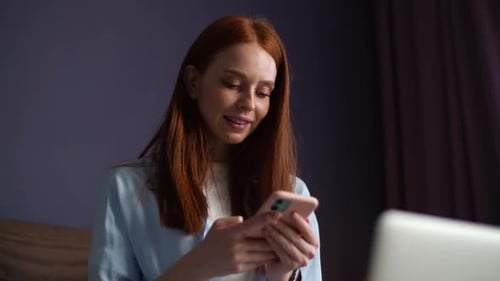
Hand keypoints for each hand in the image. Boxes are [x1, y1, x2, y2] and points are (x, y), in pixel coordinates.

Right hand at [166, 212, 281, 279]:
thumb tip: (245, 219)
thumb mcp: (218, 225)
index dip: (266, 219)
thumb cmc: (211, 241)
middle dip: (275, 236)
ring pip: (263, 253)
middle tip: (286, 230)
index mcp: (232, 233)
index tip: (278, 214)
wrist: (202, 263)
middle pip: (262, 241)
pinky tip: (273, 254)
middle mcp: (236, 246)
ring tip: (284, 242)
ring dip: (274, 248)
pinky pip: (258, 262)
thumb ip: (233, 220)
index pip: (252, 224)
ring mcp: (239, 258)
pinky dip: (267, 258)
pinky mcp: (241, 268)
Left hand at [263, 212, 318, 280]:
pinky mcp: (291, 266)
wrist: (281, 264)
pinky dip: (273, 243)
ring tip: (267, 225)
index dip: (300, 222)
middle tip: (273, 218)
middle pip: (296, 238)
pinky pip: (281, 252)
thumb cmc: (289, 243)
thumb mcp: (294, 233)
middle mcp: (311, 252)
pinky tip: (267, 235)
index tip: (292, 213)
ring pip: (288, 245)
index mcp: (314, 242)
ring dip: (276, 234)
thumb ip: (296, 224)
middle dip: (284, 227)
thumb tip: (296, 210)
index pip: (308, 231)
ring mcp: (302, 261)